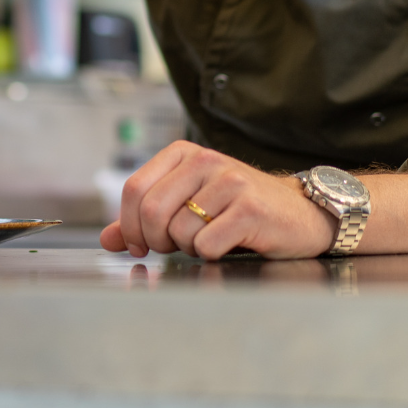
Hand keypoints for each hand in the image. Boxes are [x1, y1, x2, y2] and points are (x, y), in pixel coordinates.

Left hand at [99, 141, 336, 259]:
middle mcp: (204, 160)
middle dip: (155, 241)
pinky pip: (207, 245)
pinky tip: (230, 243)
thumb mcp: (188, 204)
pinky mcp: (249, 209)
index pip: (133, 189)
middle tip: (172, 248)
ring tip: (210, 238)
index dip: (128, 225)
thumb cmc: (239, 209)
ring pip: (179, 232)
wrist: (300, 213)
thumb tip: (108, 239)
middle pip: (151, 211)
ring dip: (188, 248)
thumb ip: (145, 219)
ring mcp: (229, 182)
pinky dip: (211, 254)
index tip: (138, 244)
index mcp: (182, 153)